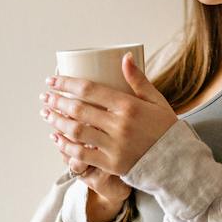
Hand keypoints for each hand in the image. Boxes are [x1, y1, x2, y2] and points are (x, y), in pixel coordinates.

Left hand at [40, 52, 177, 184]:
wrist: (177, 162)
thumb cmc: (165, 129)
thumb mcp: (156, 100)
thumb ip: (138, 80)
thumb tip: (125, 56)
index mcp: (129, 106)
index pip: (90, 90)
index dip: (67, 84)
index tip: (52, 80)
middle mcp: (119, 125)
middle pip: (78, 110)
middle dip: (57, 101)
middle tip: (45, 96)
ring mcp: (114, 146)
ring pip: (76, 131)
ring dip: (57, 121)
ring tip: (46, 114)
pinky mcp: (111, 164)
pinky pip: (81, 154)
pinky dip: (65, 146)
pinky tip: (56, 138)